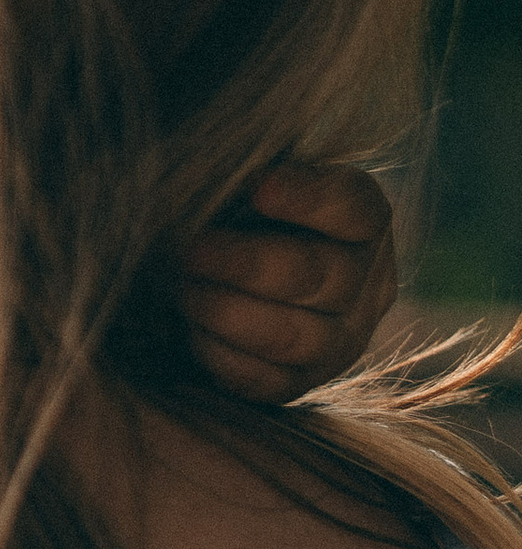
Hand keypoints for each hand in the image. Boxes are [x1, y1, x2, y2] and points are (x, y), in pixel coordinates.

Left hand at [181, 163, 395, 406]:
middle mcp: (367, 282)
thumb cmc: (237, 211)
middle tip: (189, 250)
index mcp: (365, 219)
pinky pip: (267, 382)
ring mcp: (341, 340)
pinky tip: (189, 331)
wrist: (227, 279)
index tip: (255, 186)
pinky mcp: (301, 384)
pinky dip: (221, 356)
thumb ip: (249, 164)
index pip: (353, 206)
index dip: (307, 197)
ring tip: (181, 289)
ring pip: (293, 336)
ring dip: (226, 312)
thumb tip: (228, 171)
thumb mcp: (252, 177)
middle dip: (245, 263)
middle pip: (318, 276)